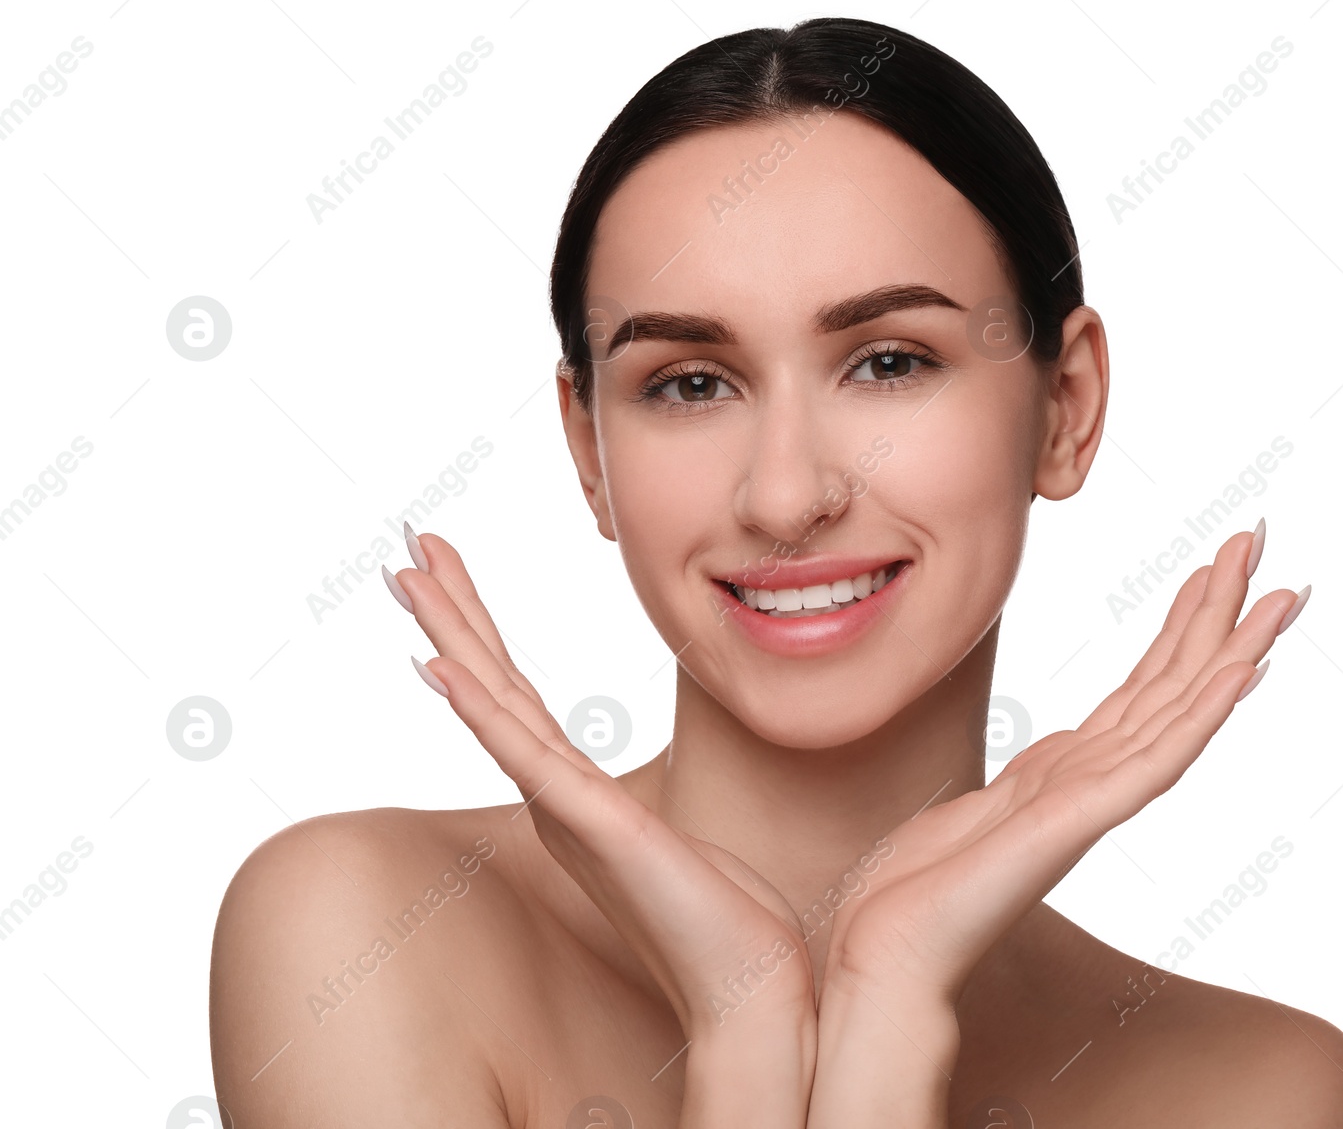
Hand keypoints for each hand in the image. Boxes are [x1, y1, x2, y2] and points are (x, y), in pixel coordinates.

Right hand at [389, 529, 815, 1125]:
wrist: (748, 984)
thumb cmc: (719, 916)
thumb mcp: (675, 835)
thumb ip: (648, 807)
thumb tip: (658, 791)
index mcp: (572, 792)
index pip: (515, 691)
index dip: (478, 628)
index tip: (446, 568)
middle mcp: (555, 796)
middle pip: (491, 683)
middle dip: (451, 610)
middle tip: (410, 544)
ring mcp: (567, 809)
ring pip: (495, 704)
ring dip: (450, 636)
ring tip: (408, 576)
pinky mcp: (594, 826)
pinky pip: (526, 756)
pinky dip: (480, 711)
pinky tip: (440, 667)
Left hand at [807, 524, 1299, 1119]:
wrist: (888, 949)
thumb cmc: (920, 888)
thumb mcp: (982, 807)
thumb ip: (1029, 782)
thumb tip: (1052, 757)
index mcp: (1071, 772)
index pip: (1144, 688)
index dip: (1182, 628)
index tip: (1213, 570)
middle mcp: (1095, 782)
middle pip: (1174, 683)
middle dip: (1219, 611)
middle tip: (1260, 541)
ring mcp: (1094, 802)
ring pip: (1180, 711)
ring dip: (1232, 648)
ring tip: (1280, 592)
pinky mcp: (1080, 822)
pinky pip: (1154, 760)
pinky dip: (1201, 714)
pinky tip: (1241, 672)